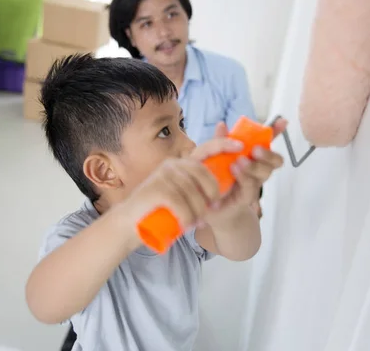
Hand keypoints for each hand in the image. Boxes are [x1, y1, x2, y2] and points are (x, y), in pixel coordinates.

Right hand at [122, 138, 244, 237]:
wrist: (129, 223)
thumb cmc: (157, 211)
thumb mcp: (179, 197)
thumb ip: (193, 190)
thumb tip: (220, 194)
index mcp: (180, 164)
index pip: (205, 149)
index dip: (223, 144)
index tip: (240, 147)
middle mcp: (171, 165)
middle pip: (203, 173)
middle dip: (212, 193)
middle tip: (212, 210)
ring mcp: (163, 175)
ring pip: (192, 192)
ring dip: (198, 211)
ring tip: (196, 223)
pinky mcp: (156, 189)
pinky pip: (180, 202)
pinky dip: (186, 216)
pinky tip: (186, 225)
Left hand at [205, 119, 286, 214]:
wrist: (208, 207)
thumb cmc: (212, 179)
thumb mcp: (210, 157)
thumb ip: (219, 142)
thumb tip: (222, 125)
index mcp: (251, 155)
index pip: (267, 142)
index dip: (276, 131)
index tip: (282, 121)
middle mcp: (257, 169)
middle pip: (275, 160)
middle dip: (268, 153)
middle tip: (255, 149)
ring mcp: (254, 183)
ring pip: (265, 173)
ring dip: (255, 165)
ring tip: (239, 162)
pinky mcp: (246, 197)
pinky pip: (251, 186)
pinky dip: (245, 177)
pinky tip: (235, 170)